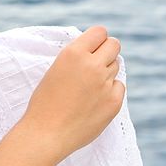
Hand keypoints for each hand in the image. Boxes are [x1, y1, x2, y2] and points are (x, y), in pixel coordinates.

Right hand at [22, 25, 125, 161]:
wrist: (47, 133)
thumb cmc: (46, 101)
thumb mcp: (56, 68)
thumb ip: (78, 58)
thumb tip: (97, 50)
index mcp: (73, 53)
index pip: (100, 32)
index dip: (97, 39)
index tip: (94, 46)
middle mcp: (92, 65)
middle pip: (114, 45)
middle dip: (107, 51)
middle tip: (97, 62)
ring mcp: (105, 84)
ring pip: (116, 66)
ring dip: (106, 72)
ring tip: (88, 87)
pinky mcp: (114, 101)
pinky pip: (119, 86)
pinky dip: (110, 90)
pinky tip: (95, 100)